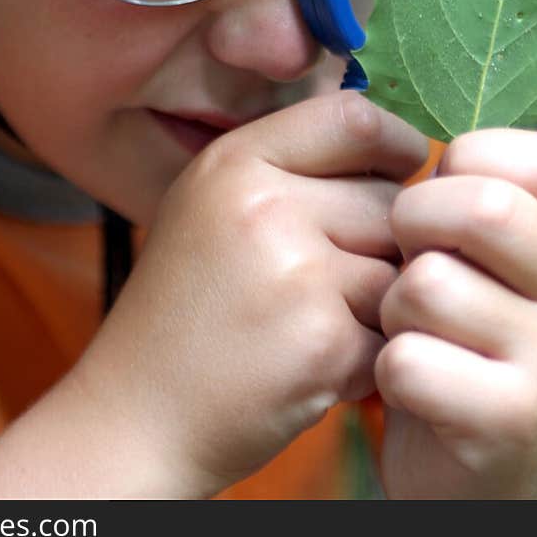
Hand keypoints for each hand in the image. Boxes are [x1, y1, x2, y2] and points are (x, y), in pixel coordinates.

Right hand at [71, 92, 427, 496]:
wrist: (136, 418)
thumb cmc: (185, 311)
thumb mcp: (211, 206)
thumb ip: (289, 168)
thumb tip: (397, 146)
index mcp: (233, 162)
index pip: (353, 118)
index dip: (394, 145)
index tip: (397, 175)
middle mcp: (263, 205)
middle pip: (390, 199)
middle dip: (386, 241)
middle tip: (338, 280)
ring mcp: (296, 274)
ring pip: (400, 267)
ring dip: (382, 302)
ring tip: (323, 323)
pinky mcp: (323, 343)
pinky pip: (393, 331)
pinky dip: (368, 356)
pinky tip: (316, 366)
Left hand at [375, 129, 536, 498]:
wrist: (466, 470)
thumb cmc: (450, 331)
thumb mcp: (471, 253)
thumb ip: (460, 187)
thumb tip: (388, 108)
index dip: (468, 159)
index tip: (440, 188)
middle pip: (487, 208)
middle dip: (415, 219)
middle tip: (404, 253)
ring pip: (431, 284)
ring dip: (391, 304)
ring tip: (407, 327)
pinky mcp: (512, 422)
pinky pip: (411, 360)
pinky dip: (384, 367)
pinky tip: (405, 381)